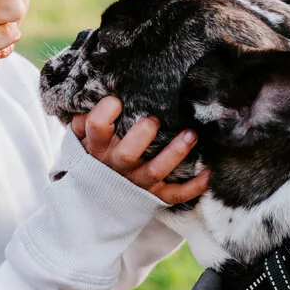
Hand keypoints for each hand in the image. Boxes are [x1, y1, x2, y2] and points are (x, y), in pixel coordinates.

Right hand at [71, 97, 211, 205]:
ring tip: (191, 135)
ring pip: (155, 171)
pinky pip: (174, 195)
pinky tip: (208, 173)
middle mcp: (115, 165)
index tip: (118, 101)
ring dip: (175, 153)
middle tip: (154, 120)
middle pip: (127, 153)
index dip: (106, 111)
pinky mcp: (152, 196)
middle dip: (143, 134)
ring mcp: (135, 182)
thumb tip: (101, 89)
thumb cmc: (92, 157)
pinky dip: (193, 187)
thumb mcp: (81, 138)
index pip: (97, 126)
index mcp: (96, 147)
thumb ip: (86, 117)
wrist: (91, 201)